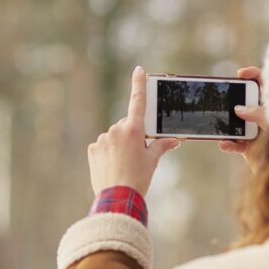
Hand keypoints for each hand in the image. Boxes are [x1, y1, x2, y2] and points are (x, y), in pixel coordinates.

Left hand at [87, 66, 179, 195]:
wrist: (118, 198)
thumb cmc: (139, 178)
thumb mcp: (153, 161)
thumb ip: (162, 146)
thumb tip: (175, 140)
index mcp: (134, 130)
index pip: (137, 101)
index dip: (138, 84)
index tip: (139, 70)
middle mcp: (116, 130)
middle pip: (127, 125)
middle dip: (133, 135)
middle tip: (138, 155)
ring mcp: (103, 139)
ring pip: (114, 137)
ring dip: (120, 145)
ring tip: (124, 165)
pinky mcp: (93, 149)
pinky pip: (103, 146)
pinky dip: (108, 153)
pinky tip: (113, 166)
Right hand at [218, 66, 267, 162]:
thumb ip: (258, 113)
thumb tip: (239, 109)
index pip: (264, 84)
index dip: (253, 75)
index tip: (241, 74)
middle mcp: (263, 117)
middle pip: (245, 102)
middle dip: (235, 100)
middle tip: (227, 98)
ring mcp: (255, 133)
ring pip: (236, 124)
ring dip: (228, 124)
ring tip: (222, 122)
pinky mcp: (249, 149)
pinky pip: (235, 145)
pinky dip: (229, 144)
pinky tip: (225, 143)